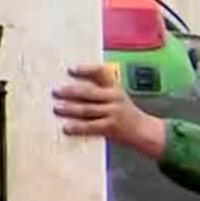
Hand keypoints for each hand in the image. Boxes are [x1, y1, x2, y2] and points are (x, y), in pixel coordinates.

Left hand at [52, 64, 168, 159]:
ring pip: (87, 109)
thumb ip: (100, 92)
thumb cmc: (126, 113)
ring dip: (69, 108)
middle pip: (89, 92)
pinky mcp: (110, 127)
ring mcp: (113, 112)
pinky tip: (67, 127)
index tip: (70, 69)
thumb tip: (72, 90)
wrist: (144, 131)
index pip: (100, 73)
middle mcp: (114, 97)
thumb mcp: (117, 97)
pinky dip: (77, 127)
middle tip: (55, 91)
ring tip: (56, 108)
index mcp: (115, 87)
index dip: (85, 70)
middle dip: (70, 91)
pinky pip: (90, 126)